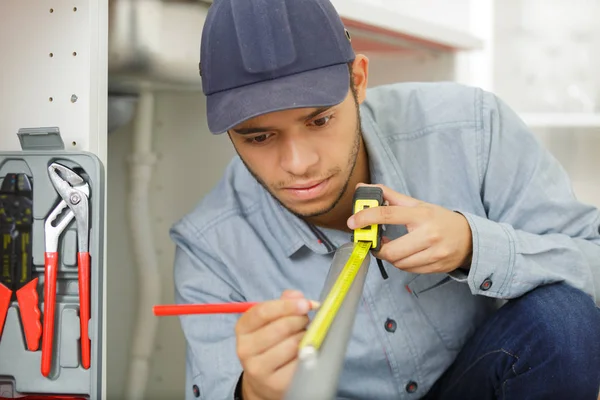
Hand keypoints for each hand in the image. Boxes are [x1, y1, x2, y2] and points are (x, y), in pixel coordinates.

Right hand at [235, 290, 317, 399]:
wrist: (265, 380)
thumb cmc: (271, 343)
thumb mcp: (271, 320)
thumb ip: (284, 303)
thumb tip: (298, 297)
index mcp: (242, 329)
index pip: (263, 312)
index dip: (287, 305)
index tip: (305, 304)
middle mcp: (245, 349)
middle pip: (281, 327)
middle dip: (299, 320)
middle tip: (304, 320)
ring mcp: (259, 369)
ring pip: (293, 344)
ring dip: (305, 336)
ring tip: (302, 337)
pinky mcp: (275, 383)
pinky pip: (300, 362)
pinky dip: (307, 353)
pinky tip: (303, 352)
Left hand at [347, 184, 472, 273]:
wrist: (469, 238)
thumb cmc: (439, 219)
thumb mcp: (417, 204)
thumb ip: (390, 196)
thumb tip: (364, 187)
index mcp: (421, 215)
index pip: (388, 214)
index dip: (366, 218)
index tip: (353, 222)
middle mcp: (429, 235)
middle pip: (391, 249)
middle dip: (378, 248)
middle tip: (375, 242)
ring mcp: (434, 253)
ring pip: (398, 262)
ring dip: (389, 256)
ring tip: (392, 247)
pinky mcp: (436, 266)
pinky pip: (409, 270)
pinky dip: (401, 263)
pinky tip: (404, 254)